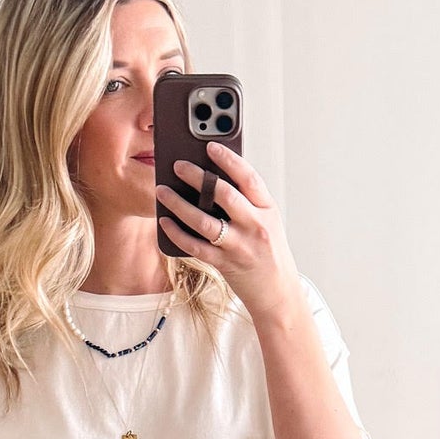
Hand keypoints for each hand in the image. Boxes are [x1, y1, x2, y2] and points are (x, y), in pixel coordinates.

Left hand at [156, 140, 303, 326]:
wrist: (277, 292)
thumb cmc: (268, 252)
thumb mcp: (267, 221)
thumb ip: (247, 201)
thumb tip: (211, 178)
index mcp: (267, 209)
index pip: (248, 178)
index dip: (229, 159)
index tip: (210, 146)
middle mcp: (255, 226)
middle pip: (224, 195)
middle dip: (197, 177)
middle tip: (177, 165)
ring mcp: (240, 246)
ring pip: (204, 221)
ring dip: (179, 204)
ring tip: (162, 191)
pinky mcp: (225, 264)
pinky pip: (195, 246)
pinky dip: (177, 233)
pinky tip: (165, 221)